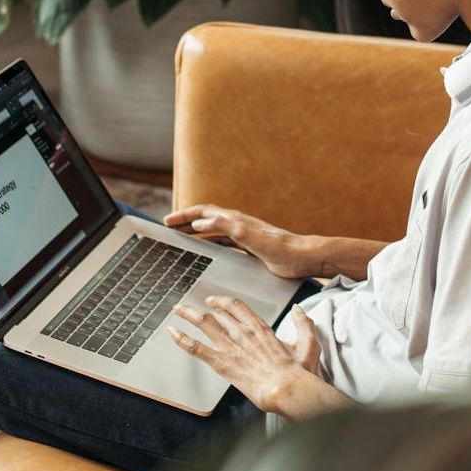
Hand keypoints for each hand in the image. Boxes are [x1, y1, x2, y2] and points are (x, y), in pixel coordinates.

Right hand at [164, 204, 314, 278]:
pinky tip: (205, 250)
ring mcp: (243, 235)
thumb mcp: (250, 238)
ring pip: (212, 229)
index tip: (167, 221)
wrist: (303, 257)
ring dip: (195, 230)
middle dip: (185, 220)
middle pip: (205, 218)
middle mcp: (237, 224)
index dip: (184, 215)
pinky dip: (208, 242)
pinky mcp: (249, 246)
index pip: (203, 212)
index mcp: (235, 220)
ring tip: (180, 236)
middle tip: (168, 226)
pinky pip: (222, 241)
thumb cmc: (281, 249)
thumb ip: (225, 228)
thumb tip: (199, 223)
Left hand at [170, 297, 317, 412]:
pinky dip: (182, 339)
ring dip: (188, 314)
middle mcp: (242, 332)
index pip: (236, 306)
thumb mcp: (308, 345)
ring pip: (204, 323)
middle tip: (190, 306)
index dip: (222, 301)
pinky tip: (172, 332)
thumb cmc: (297, 372)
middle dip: (201, 307)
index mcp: (260, 328)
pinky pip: (196, 348)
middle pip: (217, 312)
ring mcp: (230, 346)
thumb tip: (299, 310)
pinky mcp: (222, 363)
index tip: (214, 301)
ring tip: (177, 310)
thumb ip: (304, 324)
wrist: (286, 389)